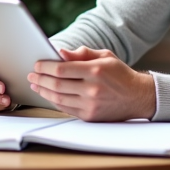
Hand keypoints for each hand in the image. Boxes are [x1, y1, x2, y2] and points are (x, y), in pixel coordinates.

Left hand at [29, 46, 155, 121]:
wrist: (138, 97)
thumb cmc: (120, 74)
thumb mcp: (105, 56)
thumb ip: (82, 54)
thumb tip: (60, 53)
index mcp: (95, 71)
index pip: (62, 69)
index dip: (45, 66)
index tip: (37, 65)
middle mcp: (92, 89)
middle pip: (57, 85)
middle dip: (40, 79)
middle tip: (31, 75)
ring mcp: (91, 105)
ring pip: (58, 99)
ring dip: (44, 91)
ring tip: (36, 85)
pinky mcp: (90, 116)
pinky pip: (66, 109)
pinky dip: (54, 102)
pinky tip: (49, 95)